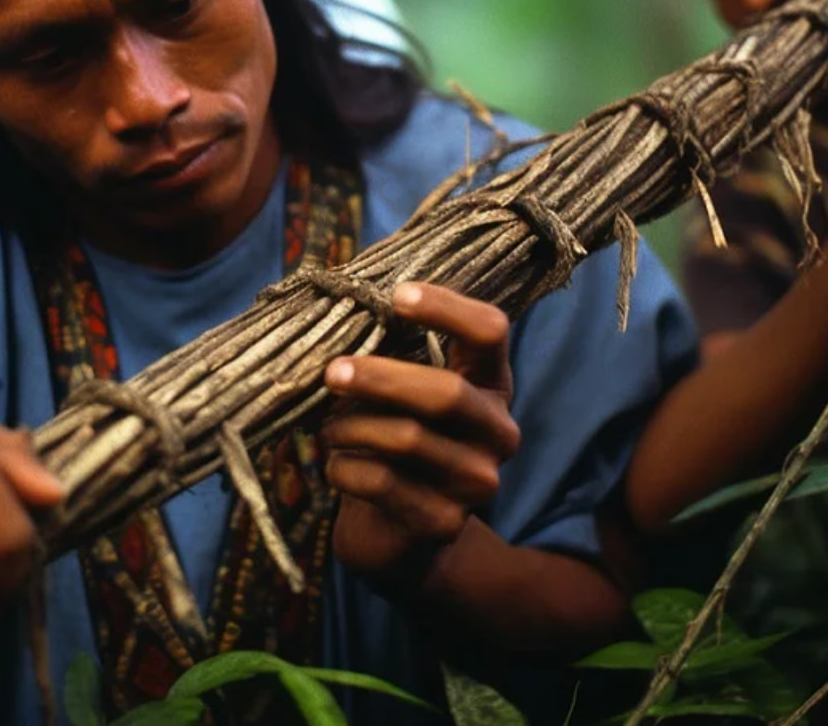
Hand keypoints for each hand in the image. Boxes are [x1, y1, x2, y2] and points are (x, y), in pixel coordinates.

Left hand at [323, 283, 519, 588]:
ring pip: (407, 440)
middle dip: (381, 378)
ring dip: (352, 427)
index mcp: (492, 385)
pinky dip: (344, 469)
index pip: (490, 332)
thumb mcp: (402, 394)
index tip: (396, 295)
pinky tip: (336, 466)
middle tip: (332, 372)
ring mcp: (477, 483)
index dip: (447, 308)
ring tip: (328, 428)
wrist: (399, 532)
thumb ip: (389, 354)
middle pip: (447, 393)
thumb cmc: (393, 440)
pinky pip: (382, 483)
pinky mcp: (444, 523)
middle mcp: (498, 433)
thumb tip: (340, 313)